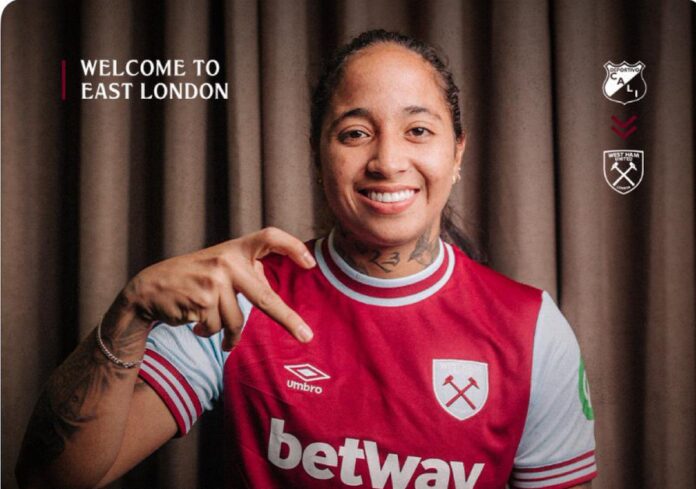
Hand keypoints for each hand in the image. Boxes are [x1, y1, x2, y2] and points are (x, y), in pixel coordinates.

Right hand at [121, 227, 315, 349]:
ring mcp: (214, 281)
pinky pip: (216, 328)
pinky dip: (209, 333)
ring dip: (228, 335)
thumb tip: (270, 284)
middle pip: (265, 296)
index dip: (292, 246)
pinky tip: (195, 322)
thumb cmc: (191, 279)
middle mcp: (226, 261)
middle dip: (287, 319)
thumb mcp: (218, 266)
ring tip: (215, 331)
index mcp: (234, 249)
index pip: (269, 236)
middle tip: (306, 337)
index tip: (311, 263)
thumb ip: (244, 271)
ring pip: (236, 321)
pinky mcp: (201, 301)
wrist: (147, 289)